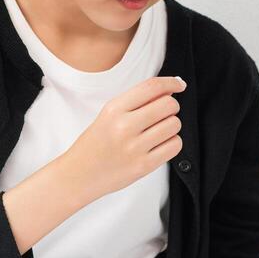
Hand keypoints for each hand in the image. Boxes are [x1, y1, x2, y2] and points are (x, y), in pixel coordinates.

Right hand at [62, 75, 185, 201]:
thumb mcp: (108, 115)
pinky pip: (174, 145)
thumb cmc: (95, 144)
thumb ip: (136, 102)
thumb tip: (169, 92)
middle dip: (171, 107)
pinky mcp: (144, 166)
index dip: (171, 82)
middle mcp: (124, 126)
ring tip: (158, 131)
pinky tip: (160, 144)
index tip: (179, 84)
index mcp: (114, 109)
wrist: (79, 175)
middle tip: (164, 113)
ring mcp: (134, 147)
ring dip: (172, 126)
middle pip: (168, 105)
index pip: (152, 87)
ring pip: (174, 125)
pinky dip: (172, 142)